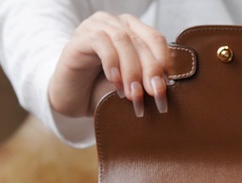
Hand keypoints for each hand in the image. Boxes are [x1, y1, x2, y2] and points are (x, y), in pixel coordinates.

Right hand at [48, 12, 169, 117]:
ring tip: (133, 95)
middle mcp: (116, 24)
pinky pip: (101, 42)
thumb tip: (168, 84)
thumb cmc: (103, 91)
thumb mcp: (131, 86)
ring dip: (132, 70)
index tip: (169, 87)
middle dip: (151, 71)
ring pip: (123, 40)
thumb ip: (147, 80)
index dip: (164, 62)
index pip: (156, 39)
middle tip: (155, 95)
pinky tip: (115, 83)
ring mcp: (96, 26)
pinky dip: (112, 63)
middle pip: (141, 41)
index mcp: (133, 31)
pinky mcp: (80, 37)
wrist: (73, 100)